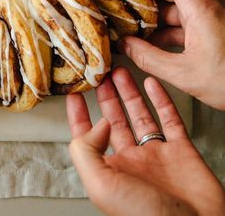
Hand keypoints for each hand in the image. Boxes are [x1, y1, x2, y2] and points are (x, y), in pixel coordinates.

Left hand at [67, 67, 224, 215]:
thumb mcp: (101, 185)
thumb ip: (87, 151)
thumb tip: (99, 123)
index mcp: (110, 171)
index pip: (87, 137)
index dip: (79, 114)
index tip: (75, 90)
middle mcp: (132, 162)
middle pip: (114, 121)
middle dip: (105, 97)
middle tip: (100, 73)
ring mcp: (157, 156)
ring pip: (140, 116)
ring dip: (129, 93)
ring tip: (120, 71)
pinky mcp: (182, 151)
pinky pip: (170, 119)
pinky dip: (161, 99)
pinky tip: (152, 83)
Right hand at [96, 0, 224, 109]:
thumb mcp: (186, 75)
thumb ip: (149, 58)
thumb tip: (123, 46)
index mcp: (200, 4)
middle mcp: (205, 1)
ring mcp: (209, 12)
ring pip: (169, 3)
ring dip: (146, 11)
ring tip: (119, 18)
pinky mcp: (211, 24)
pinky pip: (180, 17)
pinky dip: (161, 25)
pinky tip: (144, 39)